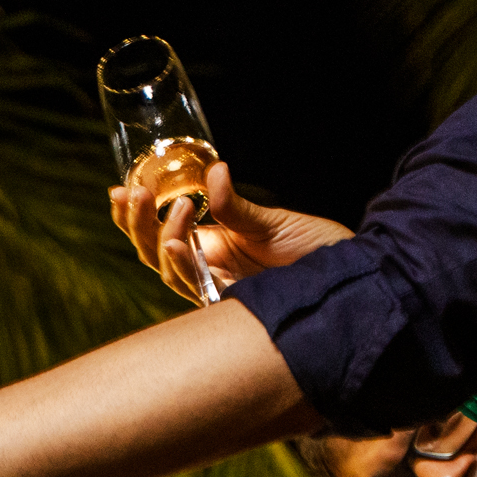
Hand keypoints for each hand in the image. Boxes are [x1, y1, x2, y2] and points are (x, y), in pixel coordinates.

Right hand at [110, 162, 353, 305]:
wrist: (356, 277)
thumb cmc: (316, 250)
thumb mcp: (272, 220)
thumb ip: (235, 205)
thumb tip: (213, 171)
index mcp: (211, 248)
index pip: (159, 233)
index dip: (135, 216)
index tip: (119, 190)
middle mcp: (208, 270)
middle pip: (152, 253)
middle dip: (136, 224)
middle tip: (132, 194)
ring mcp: (217, 288)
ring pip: (167, 270)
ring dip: (163, 238)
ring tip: (178, 205)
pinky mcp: (233, 304)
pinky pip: (196, 289)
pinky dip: (183, 266)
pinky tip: (178, 244)